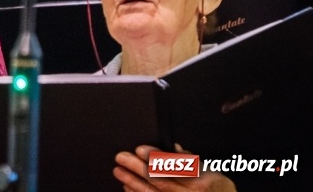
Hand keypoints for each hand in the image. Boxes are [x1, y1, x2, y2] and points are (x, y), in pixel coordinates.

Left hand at [114, 145, 235, 191]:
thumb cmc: (217, 190)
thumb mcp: (211, 172)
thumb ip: (190, 160)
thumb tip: (173, 148)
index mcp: (200, 181)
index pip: (173, 166)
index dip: (155, 157)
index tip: (140, 149)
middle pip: (159, 180)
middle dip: (137, 167)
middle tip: (122, 157)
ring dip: (133, 182)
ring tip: (119, 171)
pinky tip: (127, 188)